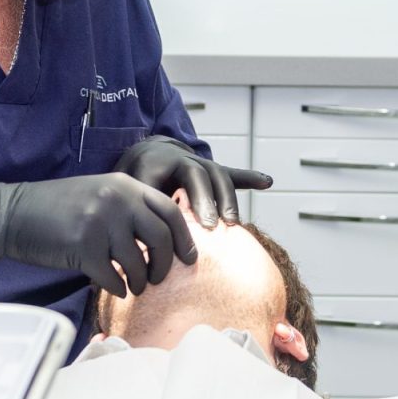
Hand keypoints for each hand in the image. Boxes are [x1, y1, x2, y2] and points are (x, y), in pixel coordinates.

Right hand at [0, 173, 195, 296]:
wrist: (14, 214)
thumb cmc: (57, 208)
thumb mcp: (99, 194)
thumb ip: (130, 208)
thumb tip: (164, 239)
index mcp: (124, 185)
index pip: (170, 212)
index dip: (184, 239)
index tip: (188, 258)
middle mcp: (116, 200)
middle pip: (161, 239)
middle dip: (164, 266)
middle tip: (156, 278)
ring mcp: (100, 223)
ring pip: (138, 263)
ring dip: (140, 281)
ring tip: (133, 285)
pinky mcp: (83, 248)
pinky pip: (113, 278)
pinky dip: (117, 288)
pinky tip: (113, 287)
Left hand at [115, 135, 272, 227]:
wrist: (148, 153)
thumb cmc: (136, 179)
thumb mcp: (129, 190)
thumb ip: (135, 212)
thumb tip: (135, 245)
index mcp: (163, 162)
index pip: (178, 179)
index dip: (187, 201)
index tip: (191, 224)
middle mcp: (186, 159)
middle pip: (202, 175)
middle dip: (209, 201)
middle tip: (214, 226)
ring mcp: (203, 164)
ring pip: (220, 177)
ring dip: (228, 200)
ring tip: (232, 223)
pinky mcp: (214, 172)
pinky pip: (233, 174)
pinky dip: (250, 178)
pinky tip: (267, 182)